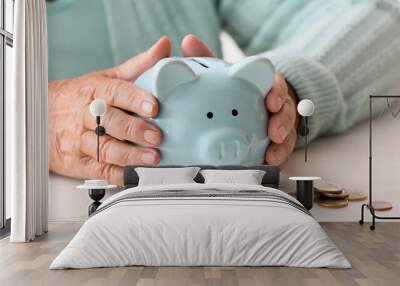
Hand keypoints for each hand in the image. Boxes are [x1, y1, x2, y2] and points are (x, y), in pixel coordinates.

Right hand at [49, 37, 171, 184]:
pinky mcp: (78, 162)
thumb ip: (138, 66)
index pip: (115, 92)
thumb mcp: (107, 77)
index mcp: (94, 91)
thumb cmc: (80, 96)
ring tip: (152, 158)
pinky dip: (117, 175)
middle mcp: (86, 115)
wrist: (40, 116)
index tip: (153, 106)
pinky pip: (98, 170)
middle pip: (110, 122)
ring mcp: (80, 140)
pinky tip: (134, 174)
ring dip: (130, 155)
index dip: (135, 99)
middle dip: (135, 130)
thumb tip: (164, 46)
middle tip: (157, 136)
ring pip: (104, 148)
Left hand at [181, 35, 298, 165]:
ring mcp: (280, 123)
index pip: (277, 84)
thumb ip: (207, 58)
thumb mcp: (223, 72)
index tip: (272, 102)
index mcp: (266, 84)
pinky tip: (268, 165)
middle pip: (287, 110)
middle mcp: (277, 103)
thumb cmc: (236, 87)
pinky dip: (277, 157)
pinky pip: (282, 150)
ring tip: (272, 156)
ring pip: (288, 132)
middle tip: (273, 133)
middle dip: (283, 121)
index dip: (276, 93)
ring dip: (282, 145)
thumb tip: (188, 41)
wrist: (252, 102)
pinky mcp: (279, 141)